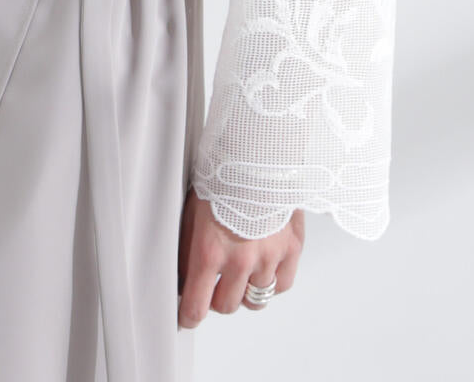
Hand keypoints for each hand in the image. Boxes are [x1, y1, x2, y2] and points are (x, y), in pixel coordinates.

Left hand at [177, 186, 303, 327]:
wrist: (256, 154)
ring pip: (255, 299)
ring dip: (244, 289)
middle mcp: (240, 260)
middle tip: (213, 283)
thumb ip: (188, 249)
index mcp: (209, 250)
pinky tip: (263, 264)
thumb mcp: (192, 212)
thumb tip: (182, 278)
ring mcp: (268, 257)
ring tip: (239, 269)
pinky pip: (280, 285)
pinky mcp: (291, 250)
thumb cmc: (221, 178)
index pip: (197, 305)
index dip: (189, 316)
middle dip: (216, 298)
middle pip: (226, 306)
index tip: (187, 318)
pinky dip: (271, 281)